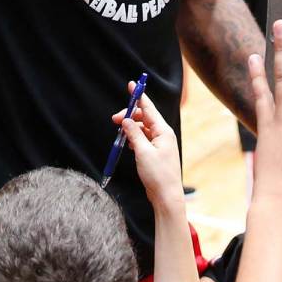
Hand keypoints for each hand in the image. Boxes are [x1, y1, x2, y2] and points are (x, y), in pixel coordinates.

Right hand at [114, 89, 182, 209]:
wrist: (166, 196)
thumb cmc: (157, 175)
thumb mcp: (142, 152)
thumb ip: (133, 133)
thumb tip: (125, 120)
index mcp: (163, 131)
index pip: (148, 108)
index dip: (139, 96)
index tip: (132, 85)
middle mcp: (163, 135)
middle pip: (144, 118)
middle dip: (129, 116)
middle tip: (115, 120)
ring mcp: (160, 144)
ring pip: (142, 129)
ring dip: (130, 128)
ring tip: (120, 134)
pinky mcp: (155, 153)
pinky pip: (143, 139)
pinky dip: (134, 138)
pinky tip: (127, 143)